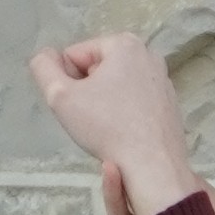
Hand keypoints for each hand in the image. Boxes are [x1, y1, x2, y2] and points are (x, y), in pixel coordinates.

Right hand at [27, 32, 205, 214]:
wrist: (154, 170)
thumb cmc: (107, 129)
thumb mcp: (59, 95)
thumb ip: (43, 68)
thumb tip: (46, 56)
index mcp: (125, 44)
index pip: (75, 56)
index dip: (68, 82)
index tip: (79, 105)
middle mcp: (149, 57)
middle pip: (97, 71)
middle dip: (89, 92)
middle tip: (94, 120)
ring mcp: (164, 83)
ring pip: (116, 89)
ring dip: (105, 106)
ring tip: (111, 130)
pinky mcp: (171, 108)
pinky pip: (135, 107)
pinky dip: (125, 118)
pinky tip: (127, 137)